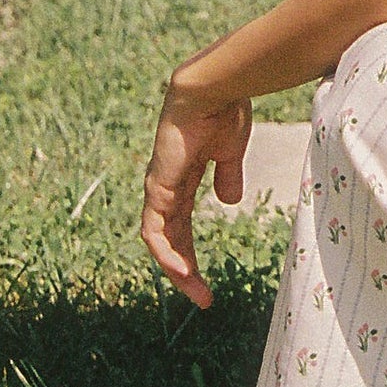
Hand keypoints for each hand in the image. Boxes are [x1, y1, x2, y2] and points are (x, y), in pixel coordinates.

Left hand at [140, 83, 250, 309]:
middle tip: (202, 297)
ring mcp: (159, 188)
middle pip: (170, 239)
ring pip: (160, 241)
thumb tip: (229, 201)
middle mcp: (166, 187)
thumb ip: (228, 176)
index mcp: (183, 179)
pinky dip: (166, 253)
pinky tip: (181, 270)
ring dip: (175, 269)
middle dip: (184, 270)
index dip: (190, 252)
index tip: (206, 278)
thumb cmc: (225, 110)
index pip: (181, 225)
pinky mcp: (158, 186)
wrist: (214, 89)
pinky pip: (156, 229)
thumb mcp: (230, 152)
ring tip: (196, 292)